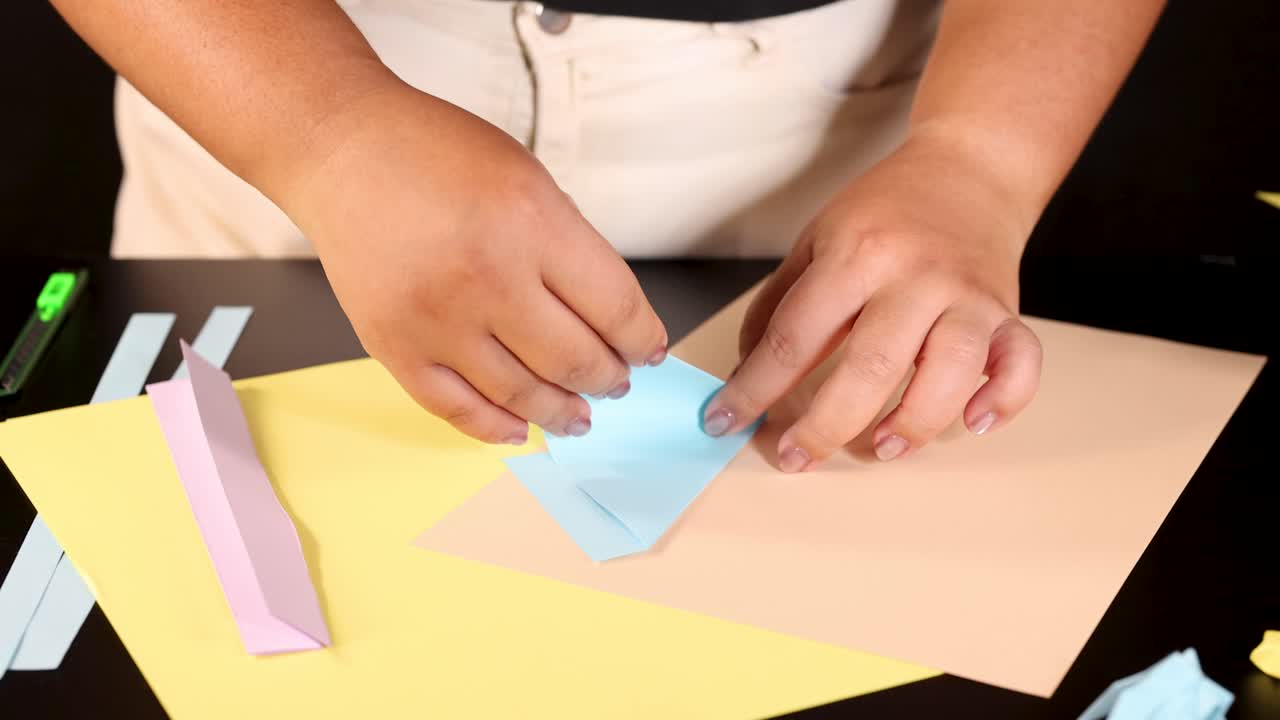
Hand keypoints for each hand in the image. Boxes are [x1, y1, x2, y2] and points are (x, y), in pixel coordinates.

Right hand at [284, 84, 667, 443]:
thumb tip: (608, 318)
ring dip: (562, 412)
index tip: (648, 350)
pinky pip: (455, 409)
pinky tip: (522, 429)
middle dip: (609, 378)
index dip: (642, 339)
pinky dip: (495, 427)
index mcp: (532, 225)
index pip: (615, 307)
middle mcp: (487, 279)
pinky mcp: (394, 347)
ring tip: (580, 415)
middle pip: (575, 360)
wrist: (342, 152)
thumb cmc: (436, 155)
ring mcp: (437, 320)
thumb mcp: (529, 178)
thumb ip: (569, 247)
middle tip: (617, 381)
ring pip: (521, 395)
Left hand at [703, 132, 1041, 469]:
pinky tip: (973, 422)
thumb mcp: (817, 238)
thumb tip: (747, 371)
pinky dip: (1004, 400)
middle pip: (871, 365)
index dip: (753, 388)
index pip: (793, 336)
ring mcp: (967, 295)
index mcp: (856, 254)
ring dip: (912, 423)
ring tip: (879, 448)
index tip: (726, 420)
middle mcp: (914, 275)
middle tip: (796, 457)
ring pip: (950, 372)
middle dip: (825, 425)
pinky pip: (1020, 364)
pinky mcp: (1008, 311)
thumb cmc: (887, 209)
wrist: (969, 167)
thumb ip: (779, 303)